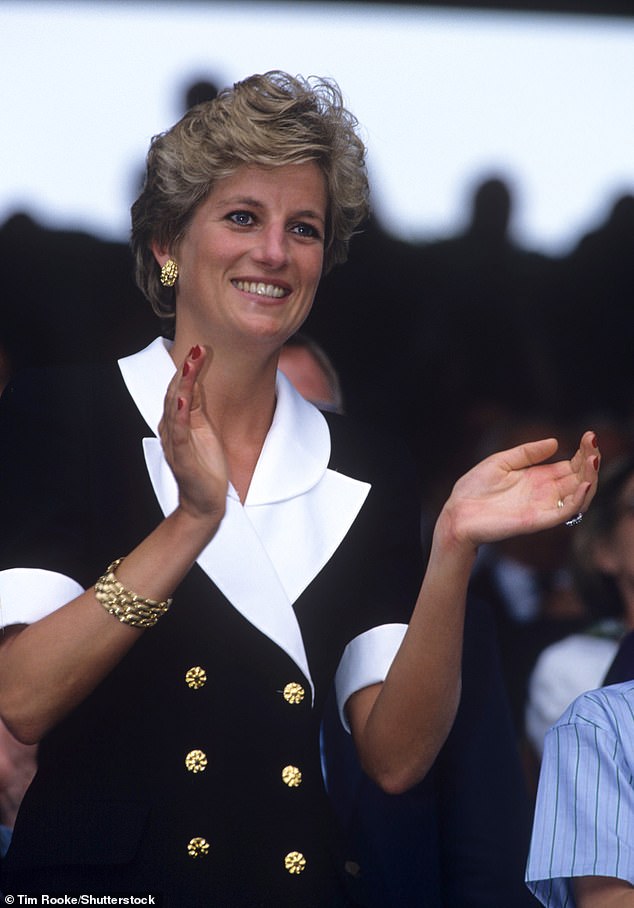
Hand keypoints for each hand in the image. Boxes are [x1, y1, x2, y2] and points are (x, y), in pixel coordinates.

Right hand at [159, 345, 227, 523]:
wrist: (204, 502)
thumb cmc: (204, 466)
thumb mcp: (204, 429)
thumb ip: (197, 405)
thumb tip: (195, 378)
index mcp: (177, 420)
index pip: (180, 388)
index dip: (189, 368)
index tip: (199, 348)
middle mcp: (171, 428)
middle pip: (175, 392)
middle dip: (185, 369)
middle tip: (197, 347)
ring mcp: (174, 441)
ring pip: (175, 407)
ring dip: (182, 384)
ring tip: (190, 363)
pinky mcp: (182, 456)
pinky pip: (179, 432)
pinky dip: (180, 414)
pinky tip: (183, 399)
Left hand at [439, 430, 598, 548]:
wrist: (457, 513)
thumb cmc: (474, 489)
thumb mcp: (501, 461)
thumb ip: (527, 453)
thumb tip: (555, 442)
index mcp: (538, 477)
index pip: (571, 466)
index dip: (583, 453)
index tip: (589, 436)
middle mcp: (545, 492)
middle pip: (580, 478)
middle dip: (591, 462)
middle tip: (593, 445)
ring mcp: (543, 507)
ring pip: (579, 496)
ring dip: (590, 478)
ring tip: (593, 460)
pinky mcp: (537, 520)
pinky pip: (565, 512)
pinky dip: (578, 500)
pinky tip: (584, 483)